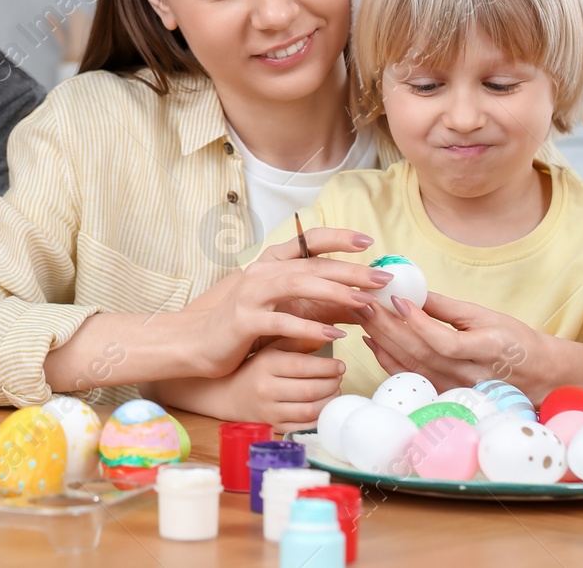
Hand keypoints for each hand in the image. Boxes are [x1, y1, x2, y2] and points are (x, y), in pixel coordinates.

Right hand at [187, 228, 386, 378]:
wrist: (200, 344)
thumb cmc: (249, 327)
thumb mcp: (288, 311)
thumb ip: (322, 305)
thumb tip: (364, 303)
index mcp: (271, 264)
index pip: (307, 241)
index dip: (338, 238)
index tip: (368, 240)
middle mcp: (261, 272)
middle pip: (310, 264)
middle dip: (349, 270)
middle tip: (382, 278)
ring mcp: (251, 295)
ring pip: (297, 285)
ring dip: (333, 292)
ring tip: (363, 302)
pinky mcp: (244, 321)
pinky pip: (281, 321)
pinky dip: (309, 328)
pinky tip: (333, 336)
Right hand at [212, 340, 346, 432]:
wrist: (228, 394)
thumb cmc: (256, 368)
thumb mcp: (271, 348)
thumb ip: (298, 341)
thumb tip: (329, 335)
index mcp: (266, 364)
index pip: (303, 366)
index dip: (327, 367)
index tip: (340, 365)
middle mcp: (266, 388)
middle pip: (310, 389)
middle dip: (332, 384)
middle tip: (339, 378)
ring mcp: (269, 410)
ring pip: (309, 410)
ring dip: (329, 401)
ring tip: (335, 391)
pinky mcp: (273, 426)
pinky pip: (304, 426)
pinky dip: (320, 418)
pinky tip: (324, 407)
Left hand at [359, 291, 556, 397]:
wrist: (537, 375)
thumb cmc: (514, 339)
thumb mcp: (486, 315)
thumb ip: (447, 307)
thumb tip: (412, 290)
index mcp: (488, 350)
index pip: (446, 342)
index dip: (418, 323)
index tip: (396, 299)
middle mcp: (471, 376)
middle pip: (421, 354)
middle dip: (387, 327)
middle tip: (364, 302)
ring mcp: (456, 390)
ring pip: (411, 368)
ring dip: (382, 341)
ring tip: (363, 316)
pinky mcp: (446, 395)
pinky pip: (412, 378)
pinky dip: (388, 360)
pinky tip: (373, 341)